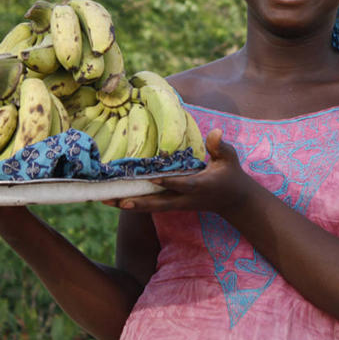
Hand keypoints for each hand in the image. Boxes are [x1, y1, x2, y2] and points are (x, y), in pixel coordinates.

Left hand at [103, 129, 256, 214]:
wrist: (233, 201)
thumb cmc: (231, 174)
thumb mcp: (229, 159)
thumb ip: (221, 146)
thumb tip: (216, 131)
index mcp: (200, 186)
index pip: (182, 185)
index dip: (169, 183)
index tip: (154, 179)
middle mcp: (185, 199)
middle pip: (159, 204)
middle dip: (138, 202)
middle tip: (116, 200)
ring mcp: (177, 204)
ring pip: (150, 208)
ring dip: (128, 204)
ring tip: (105, 200)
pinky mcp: (172, 205)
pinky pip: (150, 206)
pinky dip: (133, 203)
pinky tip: (114, 200)